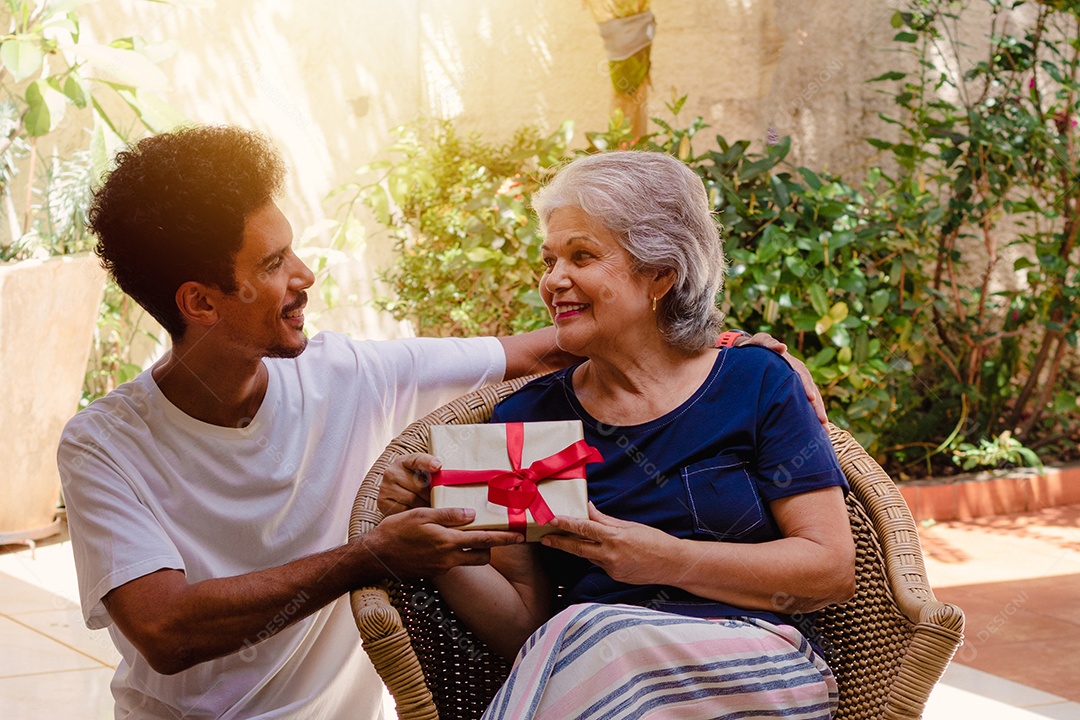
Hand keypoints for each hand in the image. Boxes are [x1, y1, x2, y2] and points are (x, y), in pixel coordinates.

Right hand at [363, 506, 522, 578]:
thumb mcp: (422, 515)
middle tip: (497, 535)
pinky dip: (457, 554)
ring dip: (475, 551)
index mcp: (447, 542)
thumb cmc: (396, 531)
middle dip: (492, 547)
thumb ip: (448, 515)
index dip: (505, 538)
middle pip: (482, 556)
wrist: (375, 556)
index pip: (484, 540)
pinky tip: (447, 543)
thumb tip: (472, 514)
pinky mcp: (433, 573)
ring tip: (470, 537)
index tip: (521, 536)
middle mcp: (448, 558)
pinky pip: (453, 564)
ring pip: (469, 561)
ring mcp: (441, 568)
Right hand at [378, 452, 439, 515]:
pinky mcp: (383, 502)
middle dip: (431, 494)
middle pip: (419, 485)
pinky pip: (404, 510)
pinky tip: (417, 513)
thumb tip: (446, 476)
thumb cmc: (412, 483)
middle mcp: (392, 472)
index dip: (428, 462)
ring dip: (424, 505)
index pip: (417, 460)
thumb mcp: (420, 473)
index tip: (438, 466)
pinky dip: (413, 513)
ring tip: (429, 506)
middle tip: (440, 499)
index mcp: (404, 461)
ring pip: (413, 499)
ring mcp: (386, 487)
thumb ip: (432, 472)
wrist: (393, 495)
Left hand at [540, 503, 674, 585]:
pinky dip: (597, 556)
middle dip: (559, 542)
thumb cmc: (654, 540)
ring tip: (565, 540)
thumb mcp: (629, 526)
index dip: (566, 524)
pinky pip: (599, 564)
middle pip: (578, 548)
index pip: (584, 528)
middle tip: (545, 538)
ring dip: (578, 548)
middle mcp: (610, 555)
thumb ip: (605, 519)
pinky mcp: (614, 577)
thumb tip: (588, 509)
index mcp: (614, 537)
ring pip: (588, 556)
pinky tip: (600, 551)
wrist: (672, 564)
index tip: (552, 520)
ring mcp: (611, 568)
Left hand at [736, 332, 826, 423]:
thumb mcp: (759, 343)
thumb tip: (782, 347)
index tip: (810, 399)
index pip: (802, 375)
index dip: (807, 386)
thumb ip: (768, 343)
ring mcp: (795, 385)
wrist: (750, 353)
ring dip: (816, 415)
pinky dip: (808, 417)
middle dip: (817, 407)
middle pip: (810, 391)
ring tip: (824, 432)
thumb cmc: (754, 348)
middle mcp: (797, 375)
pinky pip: (802, 405)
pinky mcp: (791, 394)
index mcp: (791, 364)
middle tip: (823, 422)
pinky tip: (814, 431)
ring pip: (809, 401)